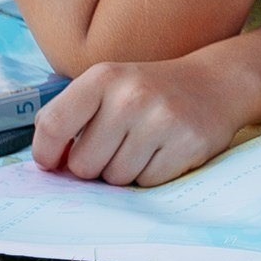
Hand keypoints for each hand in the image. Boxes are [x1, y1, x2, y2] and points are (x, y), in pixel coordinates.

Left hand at [31, 57, 245, 186]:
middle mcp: (131, 96)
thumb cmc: (149, 91)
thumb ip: (72, 115)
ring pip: (115, 179)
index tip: (53, 163)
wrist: (215, 84)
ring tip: (143, 145)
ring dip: (124, 171)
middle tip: (115, 146)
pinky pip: (147, 183)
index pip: (53, 125)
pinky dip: (151, 174)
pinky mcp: (186, 144)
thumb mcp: (109, 85)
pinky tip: (163, 151)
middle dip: (95, 165)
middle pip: (83, 165)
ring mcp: (161, 120)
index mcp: (104, 77)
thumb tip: (46, 161)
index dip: (46, 153)